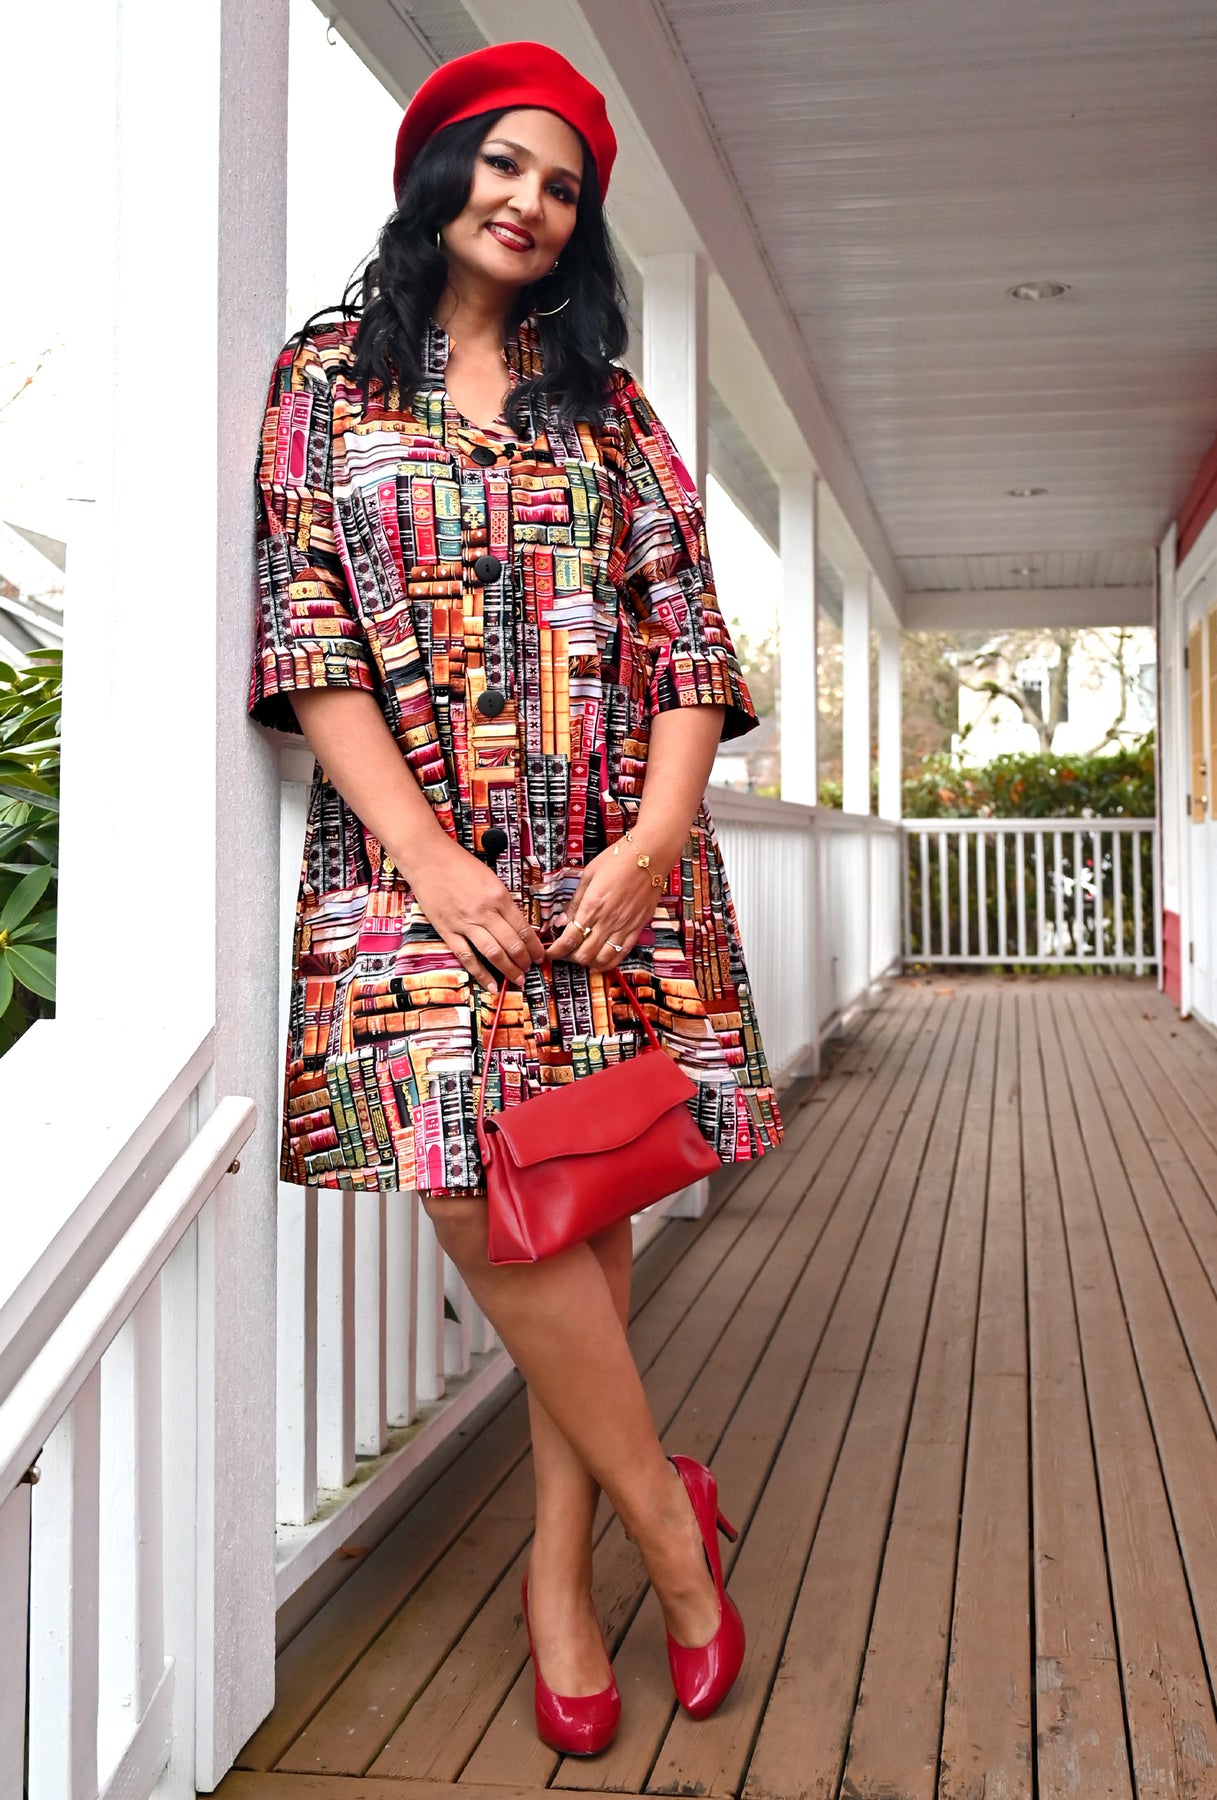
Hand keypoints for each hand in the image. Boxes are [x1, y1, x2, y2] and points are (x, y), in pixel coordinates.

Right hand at [404, 836, 544, 990]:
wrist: (428, 859)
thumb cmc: (460, 864)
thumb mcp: (491, 878)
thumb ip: (503, 902)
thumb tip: (517, 925)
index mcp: (499, 897)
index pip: (523, 928)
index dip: (534, 946)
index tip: (540, 956)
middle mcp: (485, 912)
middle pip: (512, 944)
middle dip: (524, 961)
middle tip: (530, 970)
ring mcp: (465, 923)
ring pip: (493, 953)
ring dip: (508, 970)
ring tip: (518, 980)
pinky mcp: (447, 931)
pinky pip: (467, 957)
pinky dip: (480, 974)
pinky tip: (491, 985)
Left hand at [549, 842, 668, 970]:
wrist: (651, 853)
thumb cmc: (620, 858)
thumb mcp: (588, 875)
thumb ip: (575, 902)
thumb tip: (562, 921)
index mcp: (593, 905)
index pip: (569, 938)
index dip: (556, 950)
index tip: (551, 952)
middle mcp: (609, 920)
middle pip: (584, 954)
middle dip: (571, 957)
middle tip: (566, 952)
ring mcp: (625, 925)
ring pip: (604, 959)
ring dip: (590, 962)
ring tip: (584, 955)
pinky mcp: (638, 927)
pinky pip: (623, 953)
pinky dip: (610, 960)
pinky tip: (603, 957)